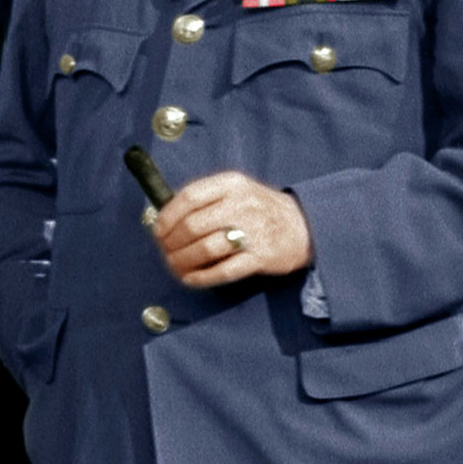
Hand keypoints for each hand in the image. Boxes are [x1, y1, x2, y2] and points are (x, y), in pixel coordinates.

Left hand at [154, 171, 312, 288]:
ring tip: (174, 266)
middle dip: (171, 242)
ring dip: (183, 261)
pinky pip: (224, 270)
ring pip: (205, 249)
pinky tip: (190, 278)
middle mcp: (242, 205)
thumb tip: (163, 218)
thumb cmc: (259, 209)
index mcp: (231, 185)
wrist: (304, 226)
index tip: (158, 230)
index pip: (189, 197)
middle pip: (192, 225)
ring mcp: (253, 231)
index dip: (167, 216)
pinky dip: (202, 277)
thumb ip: (204, 200)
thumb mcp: (235, 191)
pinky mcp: (261, 257)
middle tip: (165, 251)